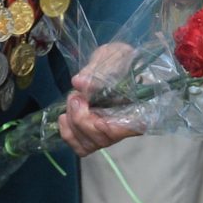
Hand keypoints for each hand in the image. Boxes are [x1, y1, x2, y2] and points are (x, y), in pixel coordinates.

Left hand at [60, 41, 140, 155]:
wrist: (111, 65)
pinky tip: (64, 116)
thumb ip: (97, 70)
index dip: (112, 128)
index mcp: (138, 106)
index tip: (97, 118)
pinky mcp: (93, 136)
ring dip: (73, 123)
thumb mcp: (111, 56)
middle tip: (75, 96)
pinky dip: (67, 132)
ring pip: (89, 145)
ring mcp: (107, 134)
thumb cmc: (118, 61)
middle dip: (82, 119)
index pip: (133, 128)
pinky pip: (79, 146)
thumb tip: (79, 83)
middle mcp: (124, 126)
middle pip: (103, 139)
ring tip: (72, 100)